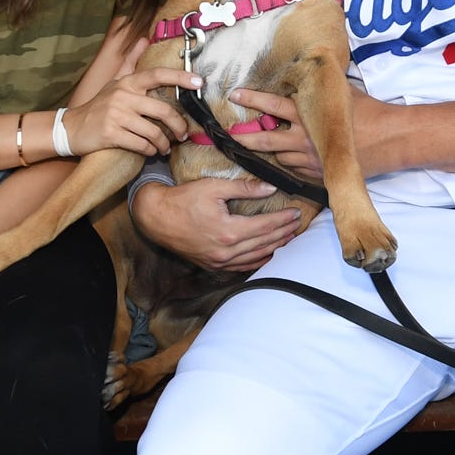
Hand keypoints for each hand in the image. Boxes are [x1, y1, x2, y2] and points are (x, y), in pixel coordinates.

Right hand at [68, 66, 198, 156]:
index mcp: (127, 83)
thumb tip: (144, 39)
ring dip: (164, 143)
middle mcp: (123, 96)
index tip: (198, 82)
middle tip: (183, 134)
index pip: (157, 75)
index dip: (180, 78)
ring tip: (166, 147)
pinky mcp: (111, 134)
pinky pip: (141, 145)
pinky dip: (150, 150)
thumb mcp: (114, 81)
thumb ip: (131, 61)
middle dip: (178, 125)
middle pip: (162, 110)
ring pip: (153, 132)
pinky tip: (151, 151)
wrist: (73, 127)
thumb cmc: (99, 105)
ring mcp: (116, 116)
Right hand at [132, 175, 306, 273]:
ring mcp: (219, 262)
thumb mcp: (214, 187)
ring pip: (255, 258)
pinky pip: (241, 267)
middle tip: (298, 225)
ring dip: (275, 248)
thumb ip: (244, 188)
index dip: (283, 220)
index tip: (296, 213)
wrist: (156, 218)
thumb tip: (270, 188)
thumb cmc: (183, 200)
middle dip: (283, 233)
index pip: (265, 226)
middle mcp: (226, 251)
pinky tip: (267, 255)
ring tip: (289, 239)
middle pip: (264, 243)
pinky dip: (257, 261)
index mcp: (229, 231)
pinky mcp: (212, 266)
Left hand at [233, 87, 402, 178]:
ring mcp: (309, 159)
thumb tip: (312, 71)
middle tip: (230, 134)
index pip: (272, 105)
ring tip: (264, 145)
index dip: (252, 99)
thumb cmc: (368, 112)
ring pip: (277, 156)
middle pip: (264, 140)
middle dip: (244, 137)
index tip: (236, 94)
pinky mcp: (317, 174)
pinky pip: (294, 170)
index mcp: (308, 114)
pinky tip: (291, 157)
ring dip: (271, 151)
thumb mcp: (341, 92)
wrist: (389, 138)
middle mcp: (304, 138)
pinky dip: (290, 163)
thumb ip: (321, 88)